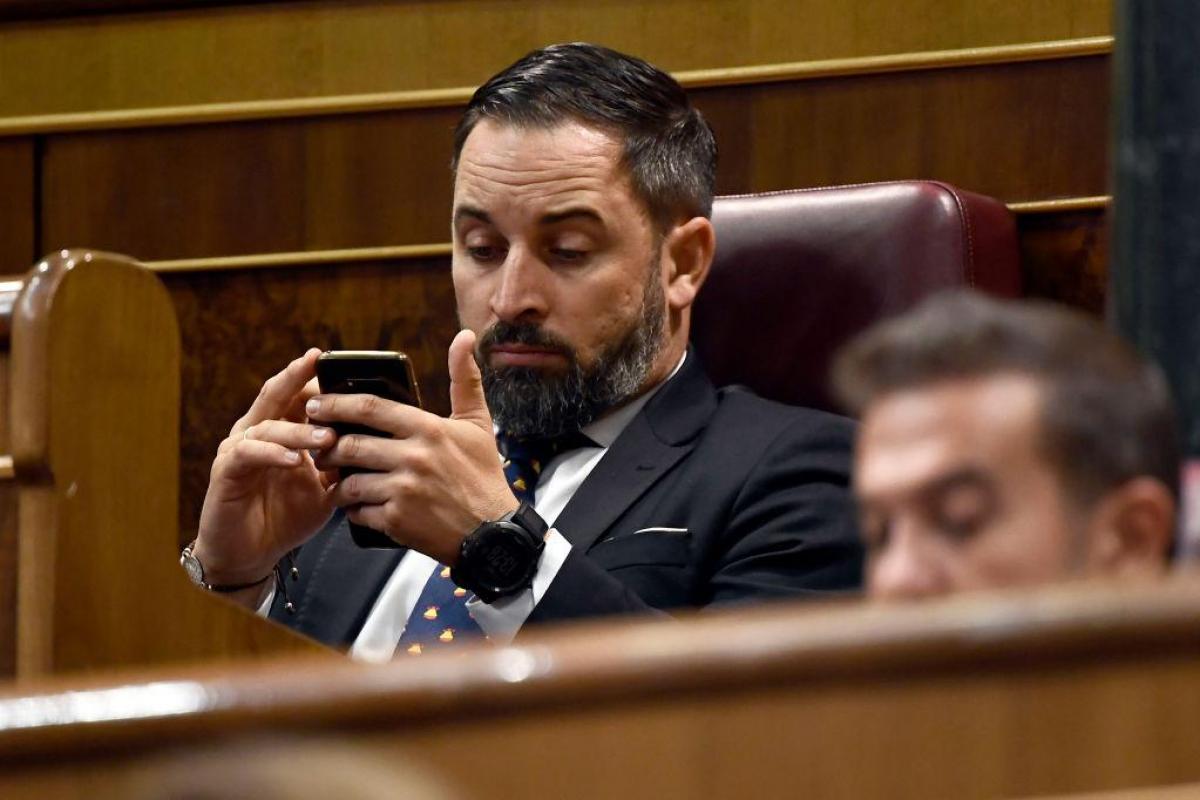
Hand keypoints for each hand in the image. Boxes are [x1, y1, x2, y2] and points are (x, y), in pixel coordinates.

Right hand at [195, 349, 339, 584]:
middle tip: (316, 363)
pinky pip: (249, 454)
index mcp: (280, 430)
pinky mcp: (225, 472)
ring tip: (327, 436)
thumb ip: (340, 463)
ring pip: (268, 425)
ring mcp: (238, 449)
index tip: (337, 363)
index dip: (315, 379)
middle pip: (276, 395)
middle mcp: (256, 432)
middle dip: (296, 377)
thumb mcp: (323, 486)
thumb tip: (374, 445)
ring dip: (299, 430)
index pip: (298, 396)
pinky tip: (295, 459)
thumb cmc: (285, 516)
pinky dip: (274, 454)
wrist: (251, 554)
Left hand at [311, 330, 518, 563]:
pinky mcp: (398, 521)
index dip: (336, 404)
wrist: (493, 534)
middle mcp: (414, 458)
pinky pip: (358, 513)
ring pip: (350, 481)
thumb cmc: (484, 476)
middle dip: (328, 446)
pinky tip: (357, 507)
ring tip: (335, 480)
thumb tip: (465, 336)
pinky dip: (353, 511)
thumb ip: (465, 379)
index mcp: (429, 429)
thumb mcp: (477, 424)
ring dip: (337, 482)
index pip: (371, 408)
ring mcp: (404, 490)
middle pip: (351, 445)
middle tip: (317, 445)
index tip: (316, 405)